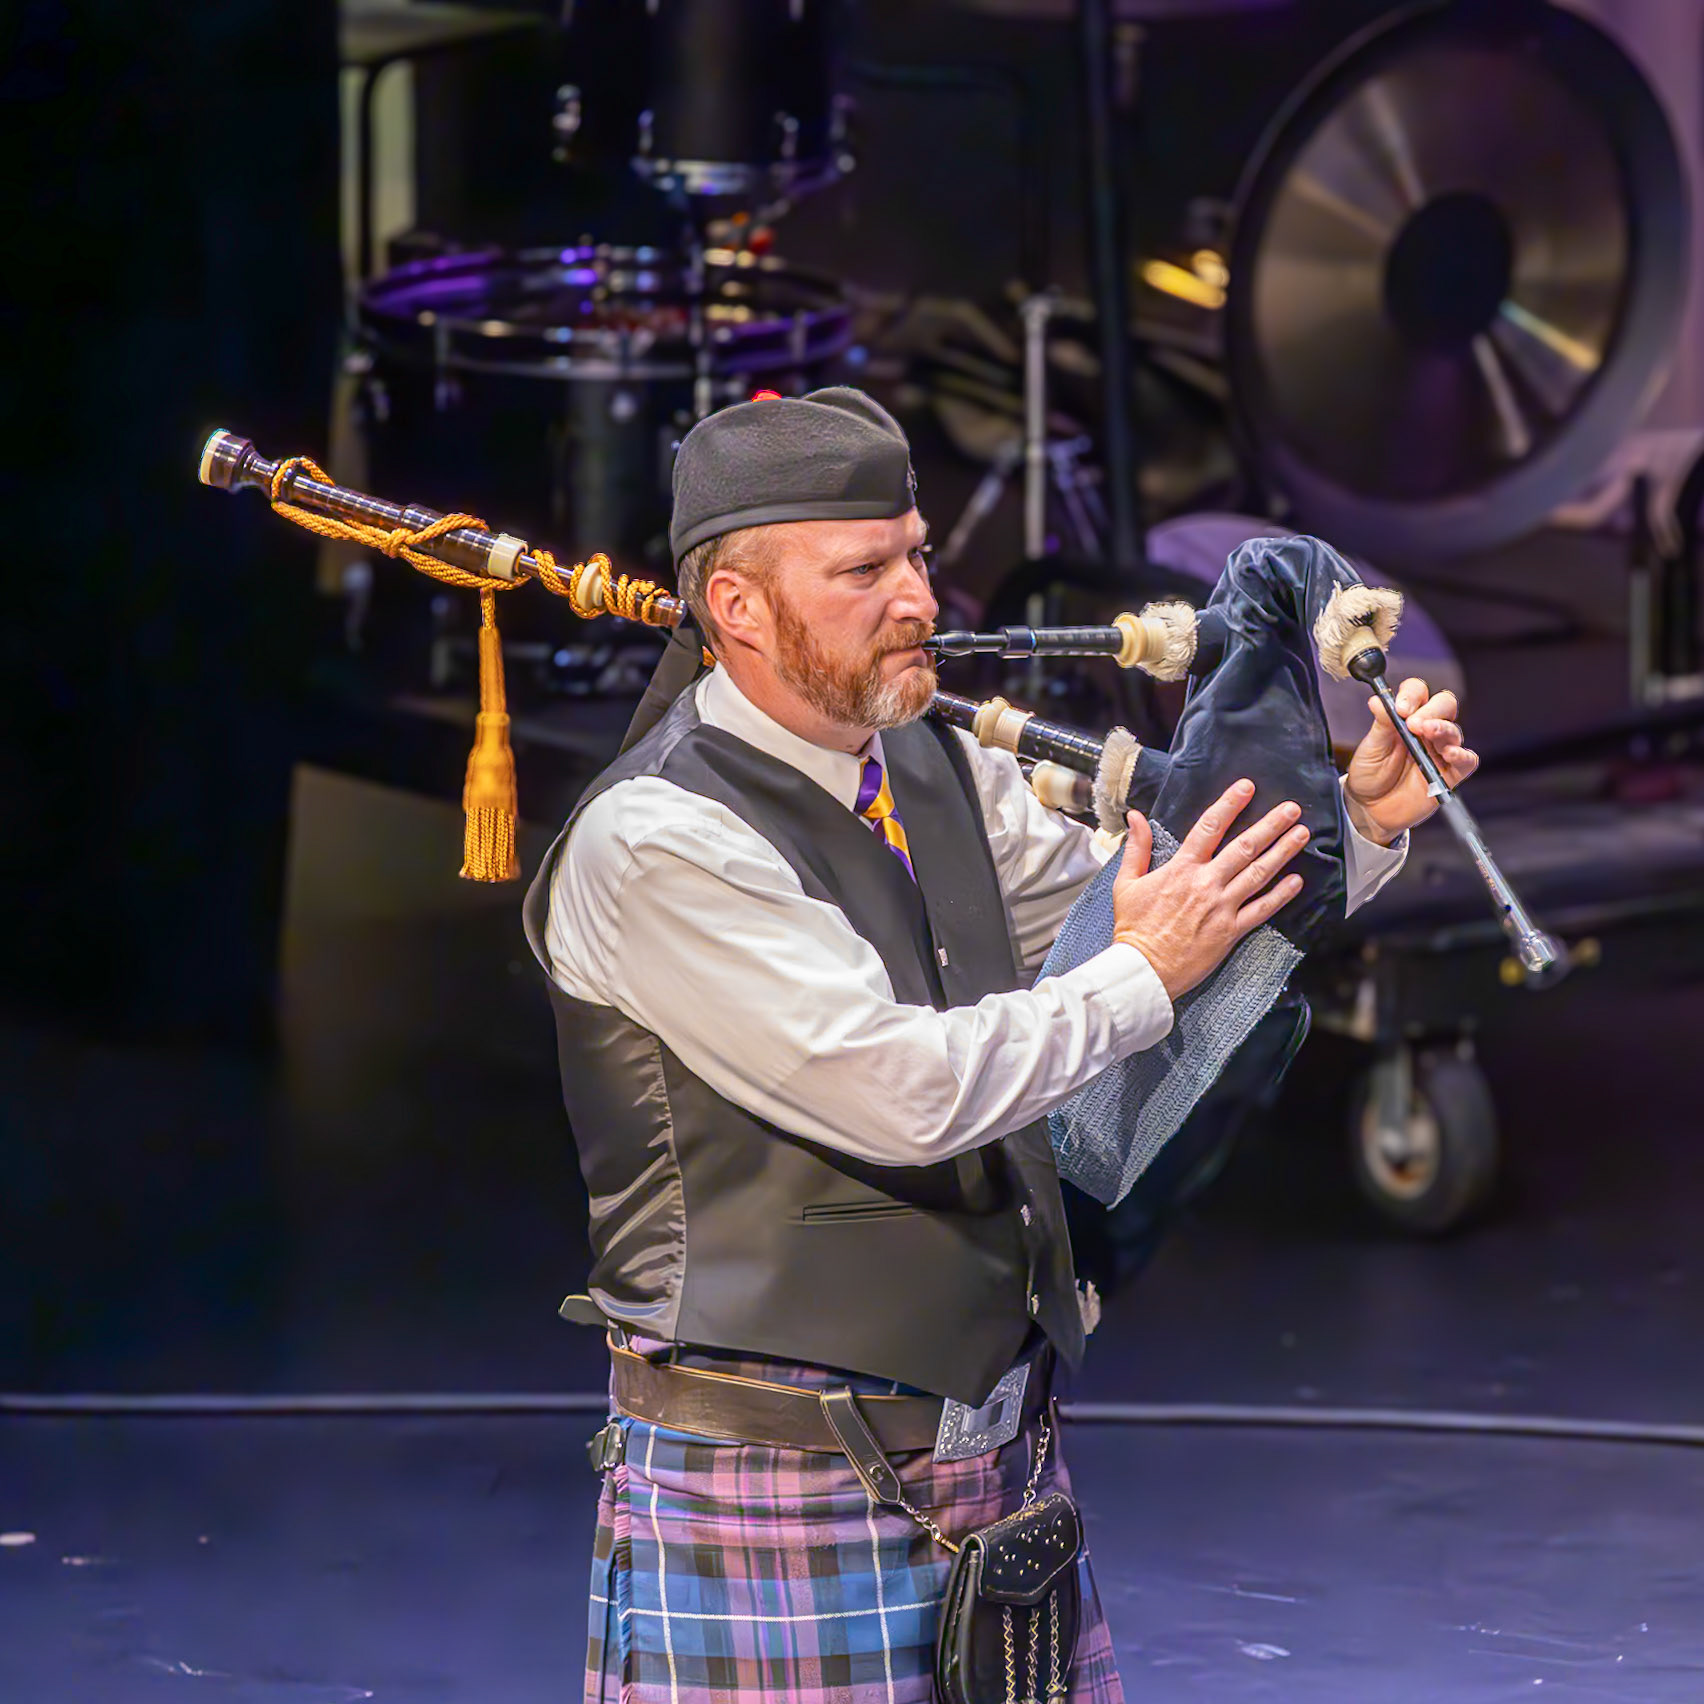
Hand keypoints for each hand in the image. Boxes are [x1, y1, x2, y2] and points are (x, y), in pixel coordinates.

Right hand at [1110, 780, 1308, 1000]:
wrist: (1144, 969)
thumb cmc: (1133, 928)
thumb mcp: (1127, 883)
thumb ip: (1137, 848)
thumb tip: (1136, 816)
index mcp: (1181, 868)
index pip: (1209, 827)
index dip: (1229, 804)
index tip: (1246, 787)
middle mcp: (1206, 883)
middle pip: (1244, 847)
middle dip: (1271, 825)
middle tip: (1292, 809)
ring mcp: (1221, 907)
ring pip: (1259, 874)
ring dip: (1283, 852)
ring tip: (1302, 835)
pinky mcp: (1231, 931)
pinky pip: (1262, 909)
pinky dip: (1281, 894)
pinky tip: (1297, 881)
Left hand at [1344, 678, 1480, 844]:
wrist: (1369, 809)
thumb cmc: (1369, 775)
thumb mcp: (1371, 748)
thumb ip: (1381, 724)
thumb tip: (1377, 699)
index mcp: (1406, 718)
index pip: (1419, 693)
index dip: (1413, 695)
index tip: (1400, 708)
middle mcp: (1427, 731)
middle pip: (1444, 705)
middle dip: (1432, 710)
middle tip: (1414, 723)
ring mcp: (1440, 751)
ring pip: (1454, 731)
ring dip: (1443, 729)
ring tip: (1428, 732)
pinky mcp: (1450, 774)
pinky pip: (1467, 761)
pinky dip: (1463, 755)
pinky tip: (1450, 754)